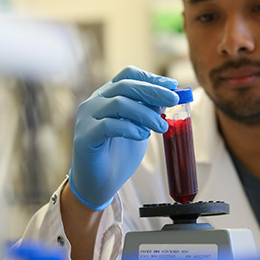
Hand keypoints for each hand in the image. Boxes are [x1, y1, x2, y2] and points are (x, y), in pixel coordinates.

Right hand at [68, 66, 178, 209]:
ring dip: (145, 114)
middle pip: (125, 86)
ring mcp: (86, 118)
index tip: (172, 86)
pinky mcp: (84, 136)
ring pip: (118, 104)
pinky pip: (108, 125)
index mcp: (107, 96)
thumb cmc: (118, 156)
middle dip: (153, 91)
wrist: (99, 184)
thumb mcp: (139, 128)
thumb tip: (168, 96)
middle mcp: (94, 102)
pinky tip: (143, 135)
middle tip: (174, 100)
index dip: (151, 77)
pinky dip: (130, 128)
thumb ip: (149, 112)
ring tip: (161, 127)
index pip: (127, 75)